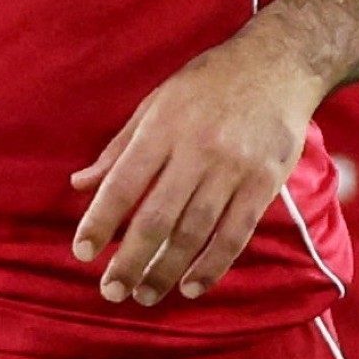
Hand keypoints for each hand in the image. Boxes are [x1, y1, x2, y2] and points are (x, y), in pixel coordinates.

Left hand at [70, 29, 325, 307]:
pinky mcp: (264, 182)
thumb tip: (79, 184)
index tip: (82, 252)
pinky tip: (191, 287)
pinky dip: (212, 266)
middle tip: (111, 291)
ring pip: (194, 232)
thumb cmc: (208, 83)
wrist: (278, 63)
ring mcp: (233, 168)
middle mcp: (196, 149)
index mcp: (163, 126)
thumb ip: (119, 147)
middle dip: (130, 260)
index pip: (124, 182)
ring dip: (166, 271)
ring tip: (145, 295)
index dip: (100, 220)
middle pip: (157, 217)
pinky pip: (235, 234)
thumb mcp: (157, 102)